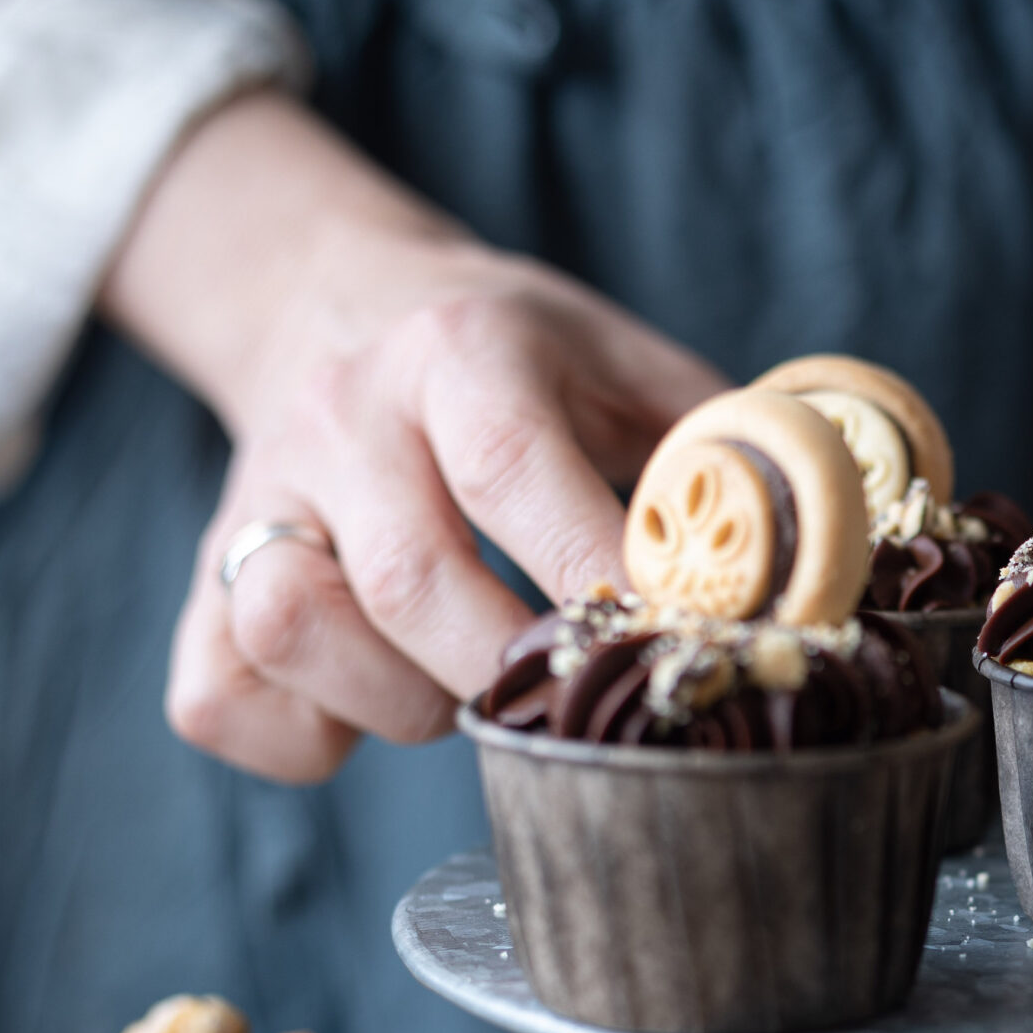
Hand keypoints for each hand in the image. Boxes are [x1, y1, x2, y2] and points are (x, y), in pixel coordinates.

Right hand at [102, 94, 724, 782]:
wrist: (334, 296)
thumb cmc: (522, 360)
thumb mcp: (628, 360)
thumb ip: (721, 448)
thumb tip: (832, 556)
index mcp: (464, 351)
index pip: (514, 467)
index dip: (592, 569)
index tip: (672, 640)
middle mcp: (343, 415)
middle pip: (408, 578)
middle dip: (512, 668)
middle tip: (576, 695)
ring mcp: (259, 498)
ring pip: (293, 628)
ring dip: (400, 700)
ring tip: (470, 686)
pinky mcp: (201, 578)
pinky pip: (217, 696)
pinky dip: (299, 737)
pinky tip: (370, 710)